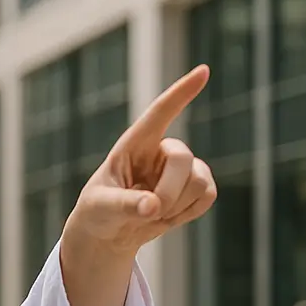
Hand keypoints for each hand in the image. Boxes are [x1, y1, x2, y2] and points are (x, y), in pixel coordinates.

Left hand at [64, 64, 217, 258]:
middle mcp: (161, 150)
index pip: (159, 114)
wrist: (108, 235)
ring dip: (177, 205)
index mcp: (134, 145)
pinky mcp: (196, 187)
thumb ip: (124, 205)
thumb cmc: (98, 212)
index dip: (180, 92)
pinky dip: (188, 213)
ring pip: (199, 181)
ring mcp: (181, 168)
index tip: (203, 71)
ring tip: (151, 214)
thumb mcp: (101, 207)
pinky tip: (167, 217)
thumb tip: (153, 206)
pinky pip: (207, 196)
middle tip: (147, 212)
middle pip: (183, 159)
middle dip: (168, 191)